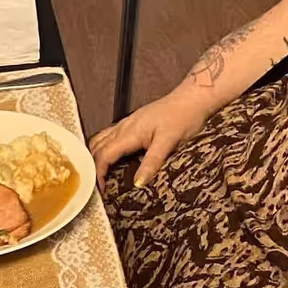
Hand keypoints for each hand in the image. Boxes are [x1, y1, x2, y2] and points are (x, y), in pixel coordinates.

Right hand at [89, 84, 210, 187]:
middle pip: (97, 147)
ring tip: (100, 174)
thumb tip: (137, 183)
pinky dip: (104, 149)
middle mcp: (125, 126)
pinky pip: (110, 136)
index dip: (98, 173)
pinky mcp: (134, 122)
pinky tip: (112, 158)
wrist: (194, 97)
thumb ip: (151, 162)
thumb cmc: (184, 116)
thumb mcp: (169, 141)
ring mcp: (128, 123)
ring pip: (101, 140)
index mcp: (130, 132)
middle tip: (97, 184)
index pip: (104, 155)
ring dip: (96, 156)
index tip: (100, 189)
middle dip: (92, 166)